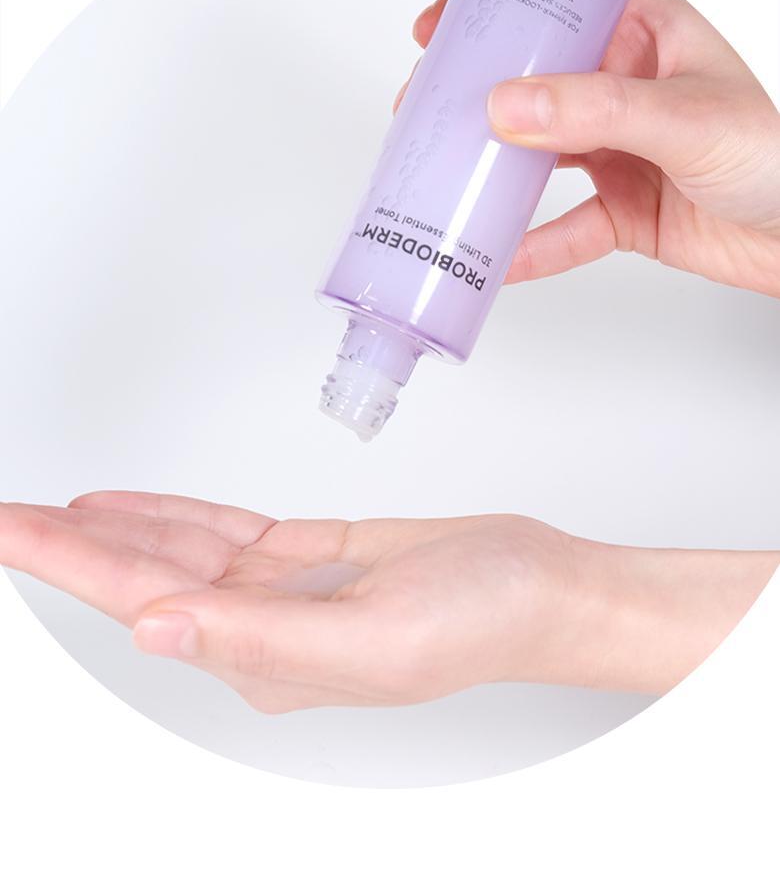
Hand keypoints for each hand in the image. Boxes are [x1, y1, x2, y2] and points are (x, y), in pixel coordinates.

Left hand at [1, 492, 775, 711]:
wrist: (544, 587)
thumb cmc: (484, 621)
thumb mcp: (375, 642)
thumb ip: (261, 640)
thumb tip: (158, 628)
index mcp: (266, 658)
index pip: (140, 601)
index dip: (64, 562)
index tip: (5, 529)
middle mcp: (263, 628)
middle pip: (142, 575)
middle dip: (63, 544)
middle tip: (2, 514)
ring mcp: (285, 591)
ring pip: (176, 550)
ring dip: (109, 527)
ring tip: (42, 510)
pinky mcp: (311, 556)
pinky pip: (223, 531)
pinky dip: (172, 515)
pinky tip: (131, 506)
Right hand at [399, 0, 779, 296]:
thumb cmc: (775, 157)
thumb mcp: (683, 118)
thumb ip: (596, 110)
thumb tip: (506, 105)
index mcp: (647, 38)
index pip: (559, 9)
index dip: (496, 15)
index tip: (440, 31)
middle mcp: (626, 91)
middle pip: (535, 85)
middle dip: (475, 98)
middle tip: (422, 111)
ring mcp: (620, 153)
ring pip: (539, 157)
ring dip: (493, 170)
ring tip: (442, 178)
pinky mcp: (622, 211)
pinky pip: (565, 228)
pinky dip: (531, 247)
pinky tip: (497, 259)